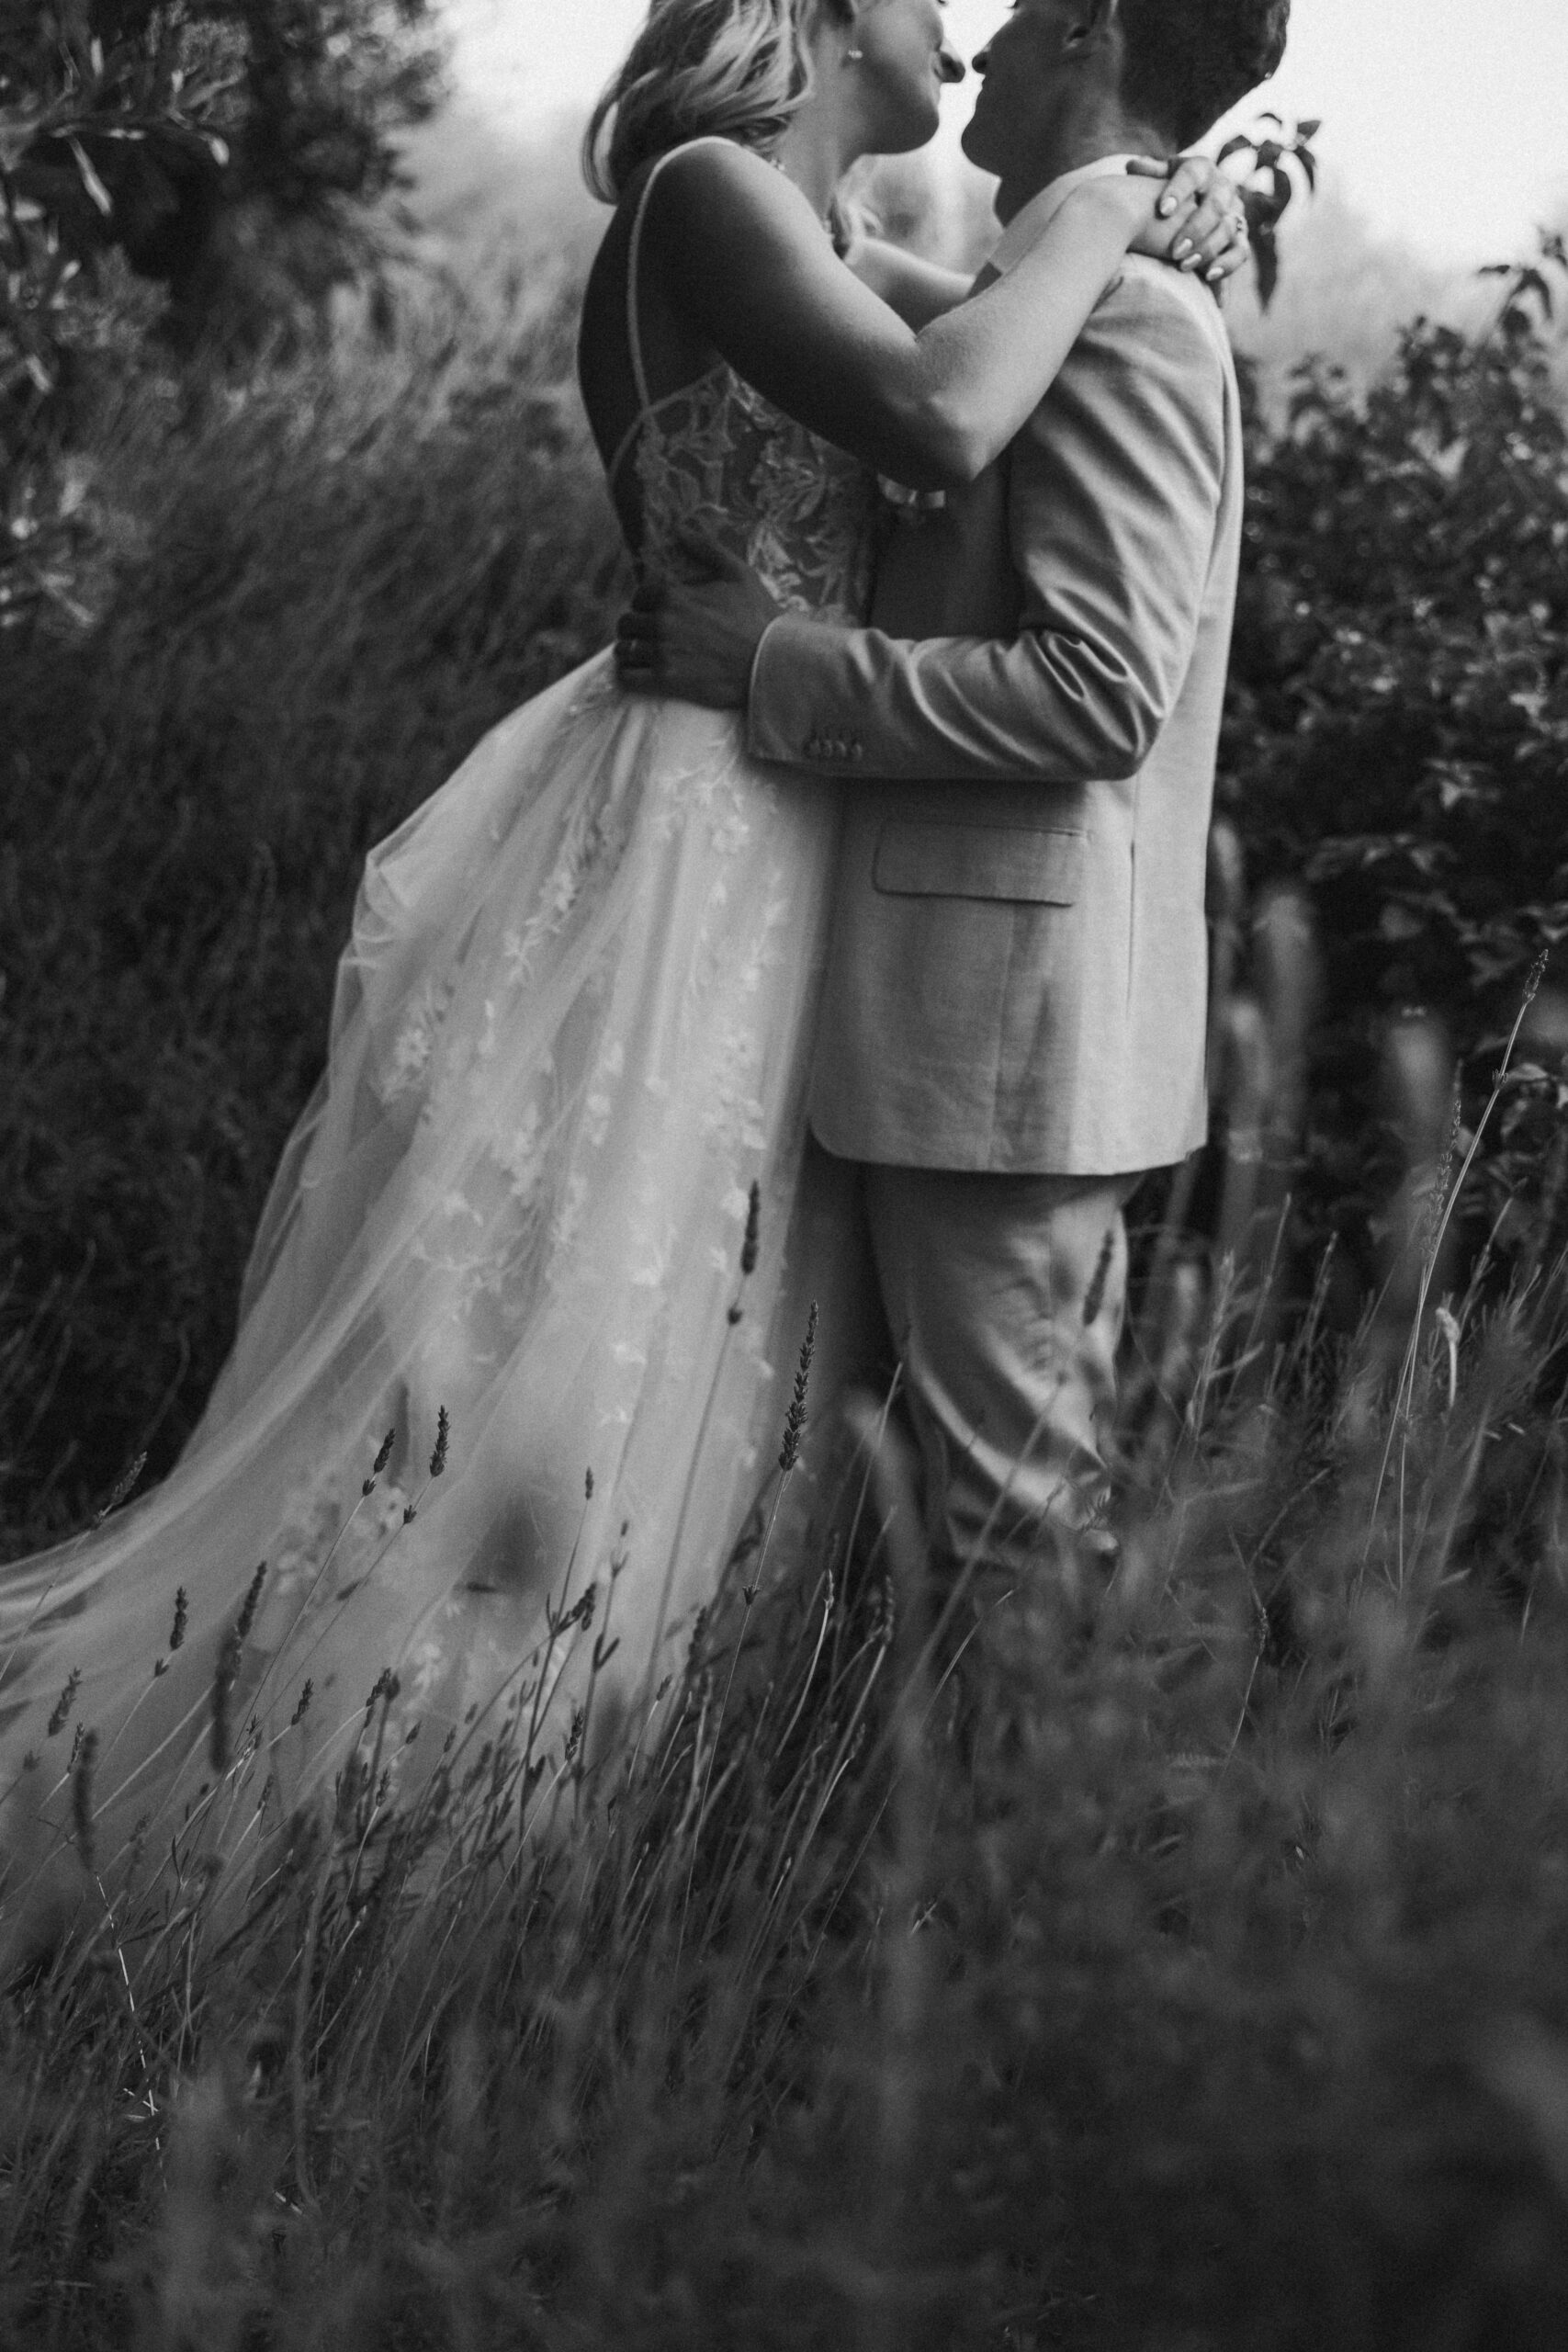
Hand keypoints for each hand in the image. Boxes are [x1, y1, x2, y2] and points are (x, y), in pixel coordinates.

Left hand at [614, 530, 783, 709]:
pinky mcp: (666, 680)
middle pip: (627, 623)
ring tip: (642, 654)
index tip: (655, 612)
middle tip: (648, 635)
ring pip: (623, 649)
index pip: (640, 596)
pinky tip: (639, 673)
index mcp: (674, 595)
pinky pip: (628, 677)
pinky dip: (628, 674)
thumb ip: (707, 548)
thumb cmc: (757, 617)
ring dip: (630, 650)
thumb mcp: (738, 573)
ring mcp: (663, 652)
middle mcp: (663, 622)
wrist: (771, 661)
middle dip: (635, 627)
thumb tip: (681, 529)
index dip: (646, 603)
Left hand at [1125, 153, 1249, 285]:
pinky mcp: (1240, 237)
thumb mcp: (1158, 180)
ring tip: (1184, 266)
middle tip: (1175, 251)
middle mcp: (1223, 187)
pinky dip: (1227, 264)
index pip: (1193, 174)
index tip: (1162, 210)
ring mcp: (1234, 212)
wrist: (1190, 207)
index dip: (1179, 191)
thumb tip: (1133, 166)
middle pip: (1215, 205)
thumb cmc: (1167, 193)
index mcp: (1202, 169)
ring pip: (1228, 229)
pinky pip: (1241, 251)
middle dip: (1196, 229)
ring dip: (1207, 249)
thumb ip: (1149, 174)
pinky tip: (1208, 277)